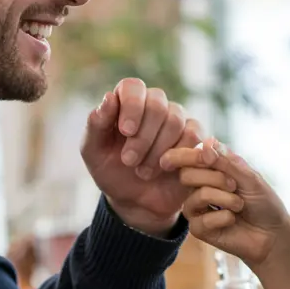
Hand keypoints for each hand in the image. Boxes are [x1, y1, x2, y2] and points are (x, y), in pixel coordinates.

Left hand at [81, 78, 201, 236]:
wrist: (136, 202)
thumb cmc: (112, 172)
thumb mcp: (94, 152)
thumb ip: (96, 125)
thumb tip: (109, 98)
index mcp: (127, 102)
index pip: (133, 86)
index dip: (131, 105)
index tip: (125, 131)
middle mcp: (154, 104)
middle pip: (156, 103)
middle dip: (142, 136)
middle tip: (129, 161)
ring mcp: (177, 119)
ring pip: (174, 120)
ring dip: (156, 150)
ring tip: (143, 171)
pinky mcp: (195, 137)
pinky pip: (193, 135)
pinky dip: (177, 154)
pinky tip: (165, 168)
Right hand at [158, 140, 289, 288]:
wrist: (273, 234)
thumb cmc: (263, 203)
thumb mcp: (249, 177)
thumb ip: (226, 161)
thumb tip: (206, 143)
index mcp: (210, 170)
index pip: (187, 157)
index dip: (190, 155)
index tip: (208, 159)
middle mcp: (200, 187)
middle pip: (186, 175)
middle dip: (214, 178)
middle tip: (234, 185)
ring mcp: (197, 209)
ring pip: (195, 196)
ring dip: (223, 198)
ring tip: (239, 205)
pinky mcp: (199, 229)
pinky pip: (200, 220)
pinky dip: (222, 218)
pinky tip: (232, 220)